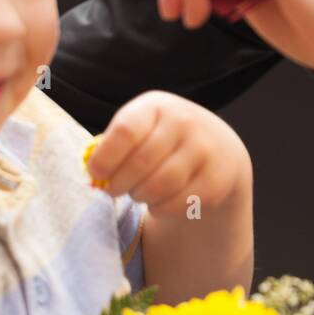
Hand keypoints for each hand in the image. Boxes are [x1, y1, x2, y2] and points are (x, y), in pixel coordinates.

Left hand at [85, 90, 251, 219]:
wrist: (218, 148)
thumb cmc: (163, 139)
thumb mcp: (142, 128)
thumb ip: (116, 146)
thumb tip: (95, 176)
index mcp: (156, 106)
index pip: (125, 131)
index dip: (105, 157)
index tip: (95, 173)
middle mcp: (183, 122)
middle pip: (140, 163)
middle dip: (118, 184)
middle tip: (113, 189)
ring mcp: (203, 150)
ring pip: (158, 186)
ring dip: (140, 196)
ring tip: (138, 193)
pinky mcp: (216, 179)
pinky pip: (176, 203)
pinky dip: (159, 208)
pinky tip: (158, 201)